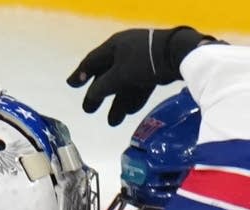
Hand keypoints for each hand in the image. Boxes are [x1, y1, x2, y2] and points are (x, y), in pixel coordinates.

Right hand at [67, 26, 215, 125]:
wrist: (177, 54)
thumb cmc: (144, 61)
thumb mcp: (120, 75)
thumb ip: (103, 86)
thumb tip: (91, 95)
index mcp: (113, 46)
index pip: (92, 61)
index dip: (80, 74)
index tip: (71, 85)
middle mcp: (125, 51)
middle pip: (107, 74)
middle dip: (99, 94)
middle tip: (89, 110)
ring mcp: (141, 60)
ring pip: (124, 83)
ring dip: (118, 102)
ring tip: (112, 122)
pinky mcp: (155, 69)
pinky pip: (138, 85)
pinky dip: (133, 98)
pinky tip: (130, 112)